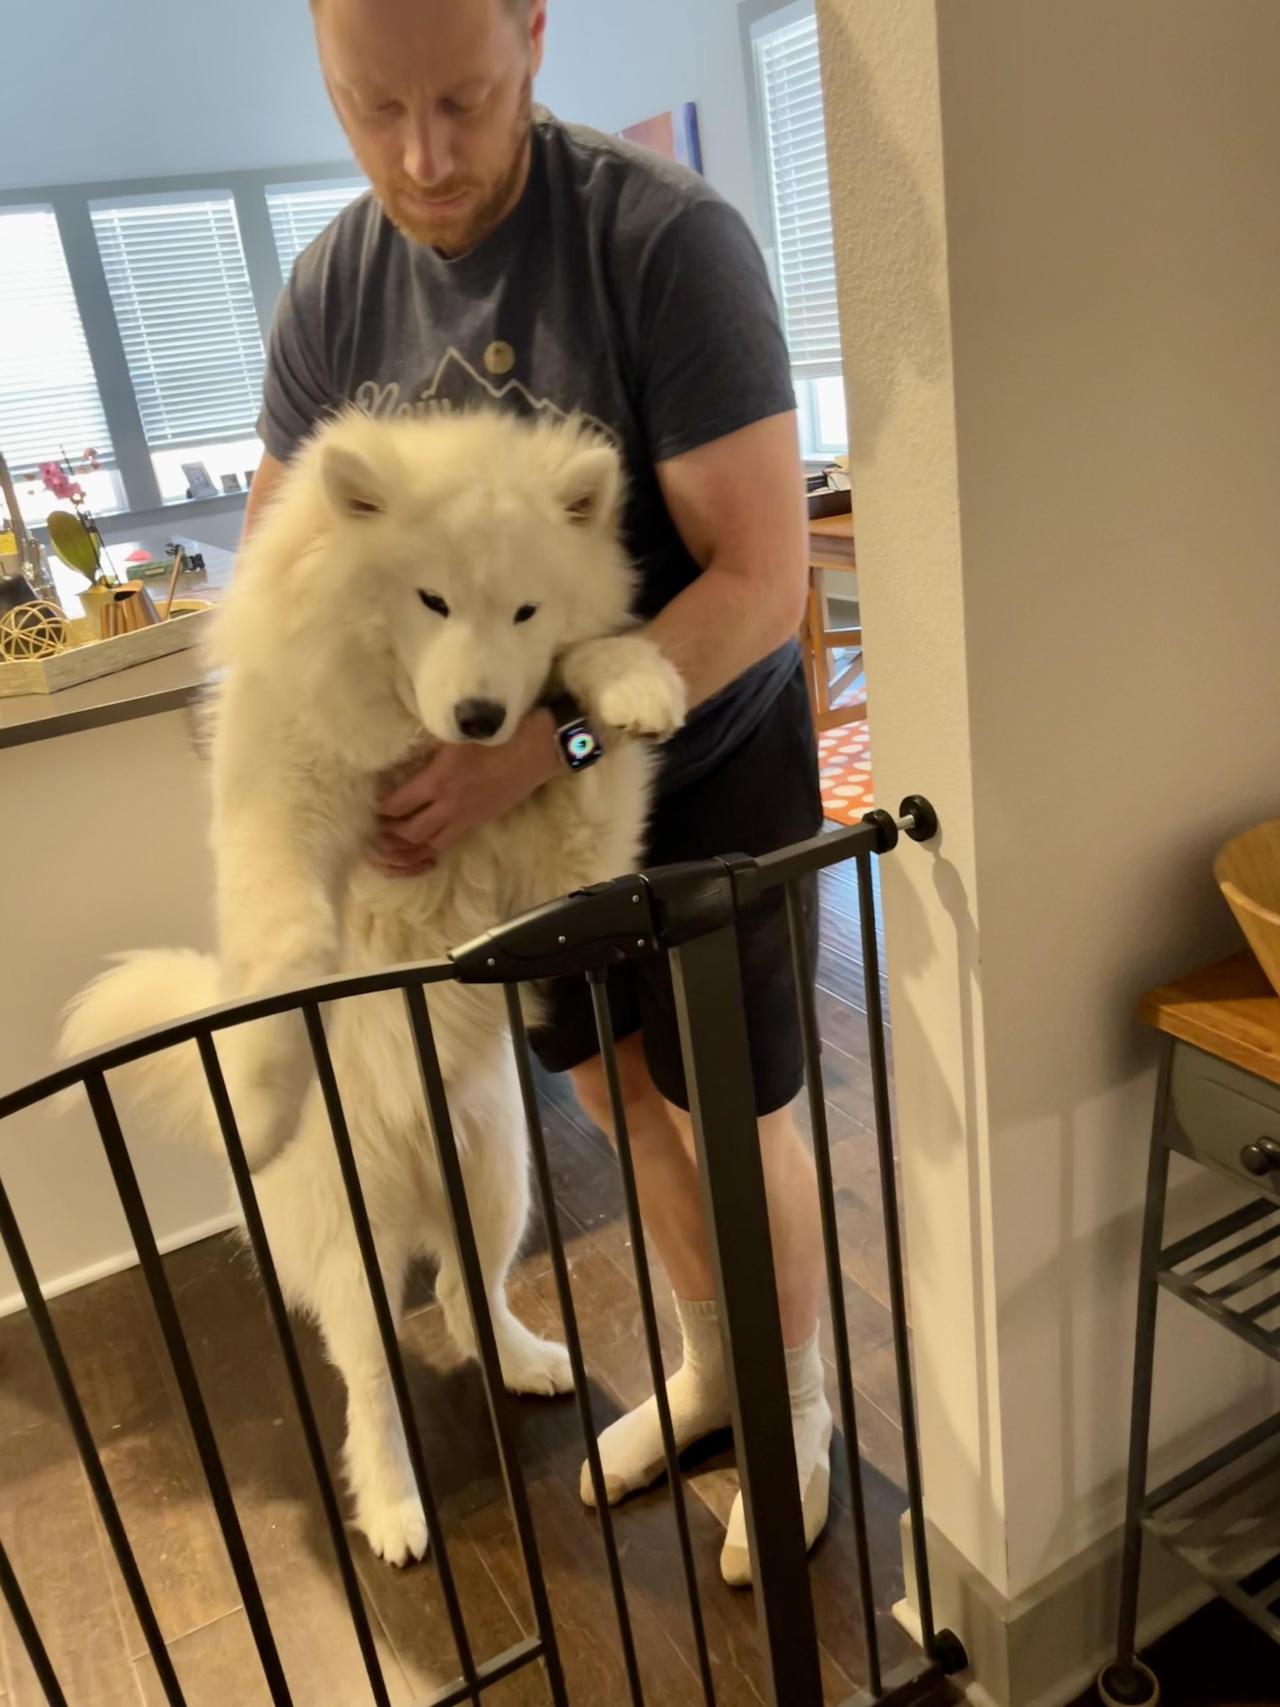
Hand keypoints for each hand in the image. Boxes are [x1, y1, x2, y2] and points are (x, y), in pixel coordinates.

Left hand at [371, 709, 560, 876]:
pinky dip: (432, 846)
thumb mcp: (455, 733)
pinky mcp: (480, 820)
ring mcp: (466, 817)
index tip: (371, 806)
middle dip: (390, 835)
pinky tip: (426, 841)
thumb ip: (427, 749)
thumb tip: (402, 755)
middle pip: (410, 833)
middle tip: (379, 828)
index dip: (380, 809)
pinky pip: (449, 841)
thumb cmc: (497, 733)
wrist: (537, 749)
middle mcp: (449, 805)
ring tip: (396, 842)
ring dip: (410, 847)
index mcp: (438, 781)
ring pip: (430, 845)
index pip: (397, 805)